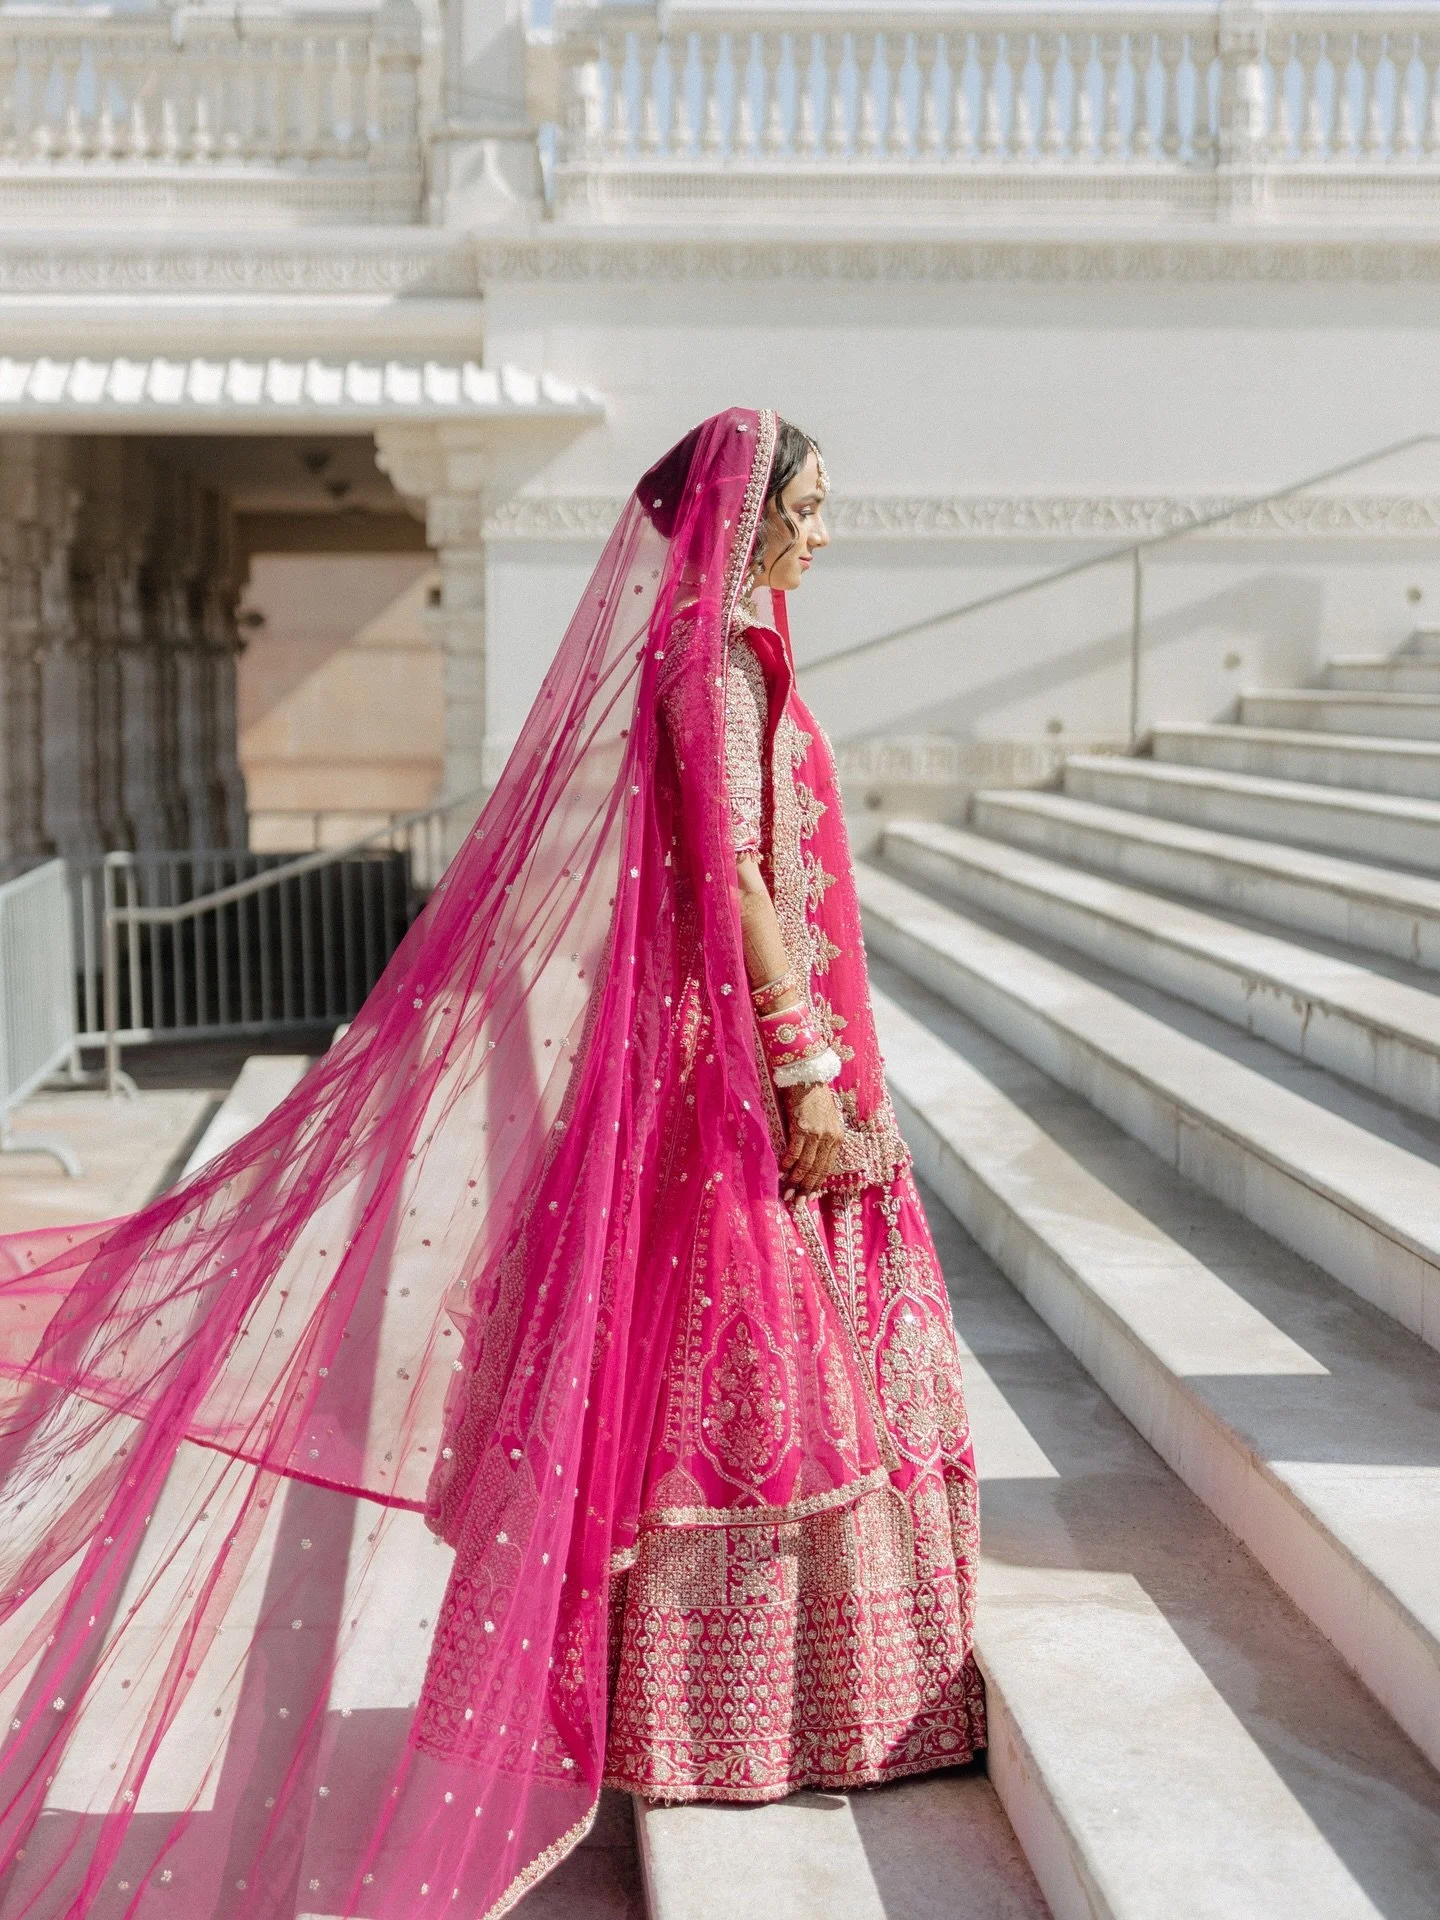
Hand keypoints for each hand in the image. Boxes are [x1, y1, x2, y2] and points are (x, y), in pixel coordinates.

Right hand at [779, 1082, 844, 1201]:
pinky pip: (794, 1152)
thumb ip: (823, 1140)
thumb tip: (810, 1161)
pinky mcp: (802, 1128)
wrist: (808, 1079)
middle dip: (806, 1188)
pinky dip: (787, 1164)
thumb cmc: (816, 1100)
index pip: (827, 1168)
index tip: (809, 1196)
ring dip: (795, 1180)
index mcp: (837, 1138)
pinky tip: (781, 1171)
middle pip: (817, 1170)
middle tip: (797, 1202)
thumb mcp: (826, 1121)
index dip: (817, 1184)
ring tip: (787, 1191)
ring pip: (806, 1164)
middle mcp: (829, 1138)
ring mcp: (816, 1134)